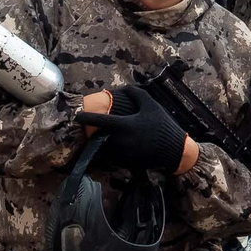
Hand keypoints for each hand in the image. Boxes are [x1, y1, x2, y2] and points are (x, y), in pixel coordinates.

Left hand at [78, 84, 193, 174]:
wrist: (174, 150)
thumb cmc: (162, 125)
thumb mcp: (151, 106)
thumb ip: (136, 93)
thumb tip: (124, 87)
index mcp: (124, 125)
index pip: (99, 121)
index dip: (85, 117)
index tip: (76, 115)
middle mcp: (120, 141)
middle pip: (96, 138)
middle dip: (91, 133)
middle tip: (88, 128)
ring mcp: (122, 154)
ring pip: (102, 150)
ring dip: (98, 144)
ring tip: (97, 139)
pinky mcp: (126, 163)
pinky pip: (111, 158)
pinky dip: (108, 153)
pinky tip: (112, 147)